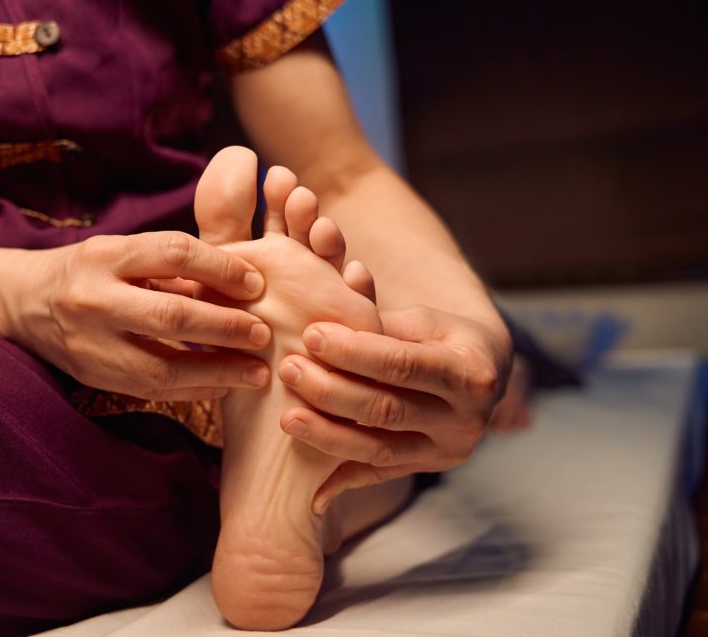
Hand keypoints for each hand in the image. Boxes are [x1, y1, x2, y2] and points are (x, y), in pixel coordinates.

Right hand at [12, 231, 272, 400]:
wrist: (24, 302)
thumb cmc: (90, 271)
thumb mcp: (122, 252)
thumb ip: (173, 268)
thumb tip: (241, 285)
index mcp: (105, 256)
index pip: (173, 253)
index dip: (221, 268)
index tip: (256, 284)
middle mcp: (93, 299)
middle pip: (171, 316)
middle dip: (225, 327)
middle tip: (262, 334)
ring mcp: (90, 345)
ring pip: (161, 367)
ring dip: (217, 372)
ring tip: (257, 373)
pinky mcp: (93, 377)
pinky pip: (151, 391)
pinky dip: (193, 390)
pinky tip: (224, 386)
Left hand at [276, 305, 511, 512]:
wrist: (483, 374)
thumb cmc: (440, 334)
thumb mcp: (422, 318)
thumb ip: (381, 313)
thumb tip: (344, 277)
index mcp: (468, 371)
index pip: (401, 363)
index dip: (352, 351)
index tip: (310, 334)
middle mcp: (466, 419)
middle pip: (387, 409)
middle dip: (332, 391)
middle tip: (287, 368)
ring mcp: (448, 450)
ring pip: (380, 449)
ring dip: (328, 435)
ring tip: (287, 417)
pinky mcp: (429, 469)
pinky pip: (380, 476)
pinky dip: (343, 483)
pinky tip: (311, 494)